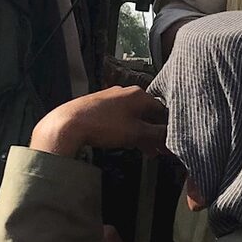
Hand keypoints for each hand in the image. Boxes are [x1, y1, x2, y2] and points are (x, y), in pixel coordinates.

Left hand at [30, 85, 167, 158]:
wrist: (68, 124)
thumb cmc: (102, 125)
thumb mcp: (137, 133)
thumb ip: (157, 134)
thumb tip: (172, 136)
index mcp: (138, 94)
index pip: (162, 110)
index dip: (168, 128)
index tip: (169, 142)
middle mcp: (125, 92)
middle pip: (148, 114)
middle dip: (154, 133)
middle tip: (158, 149)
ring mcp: (111, 98)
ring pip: (134, 117)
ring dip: (141, 134)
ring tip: (145, 149)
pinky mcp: (99, 106)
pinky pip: (120, 118)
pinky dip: (127, 130)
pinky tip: (126, 142)